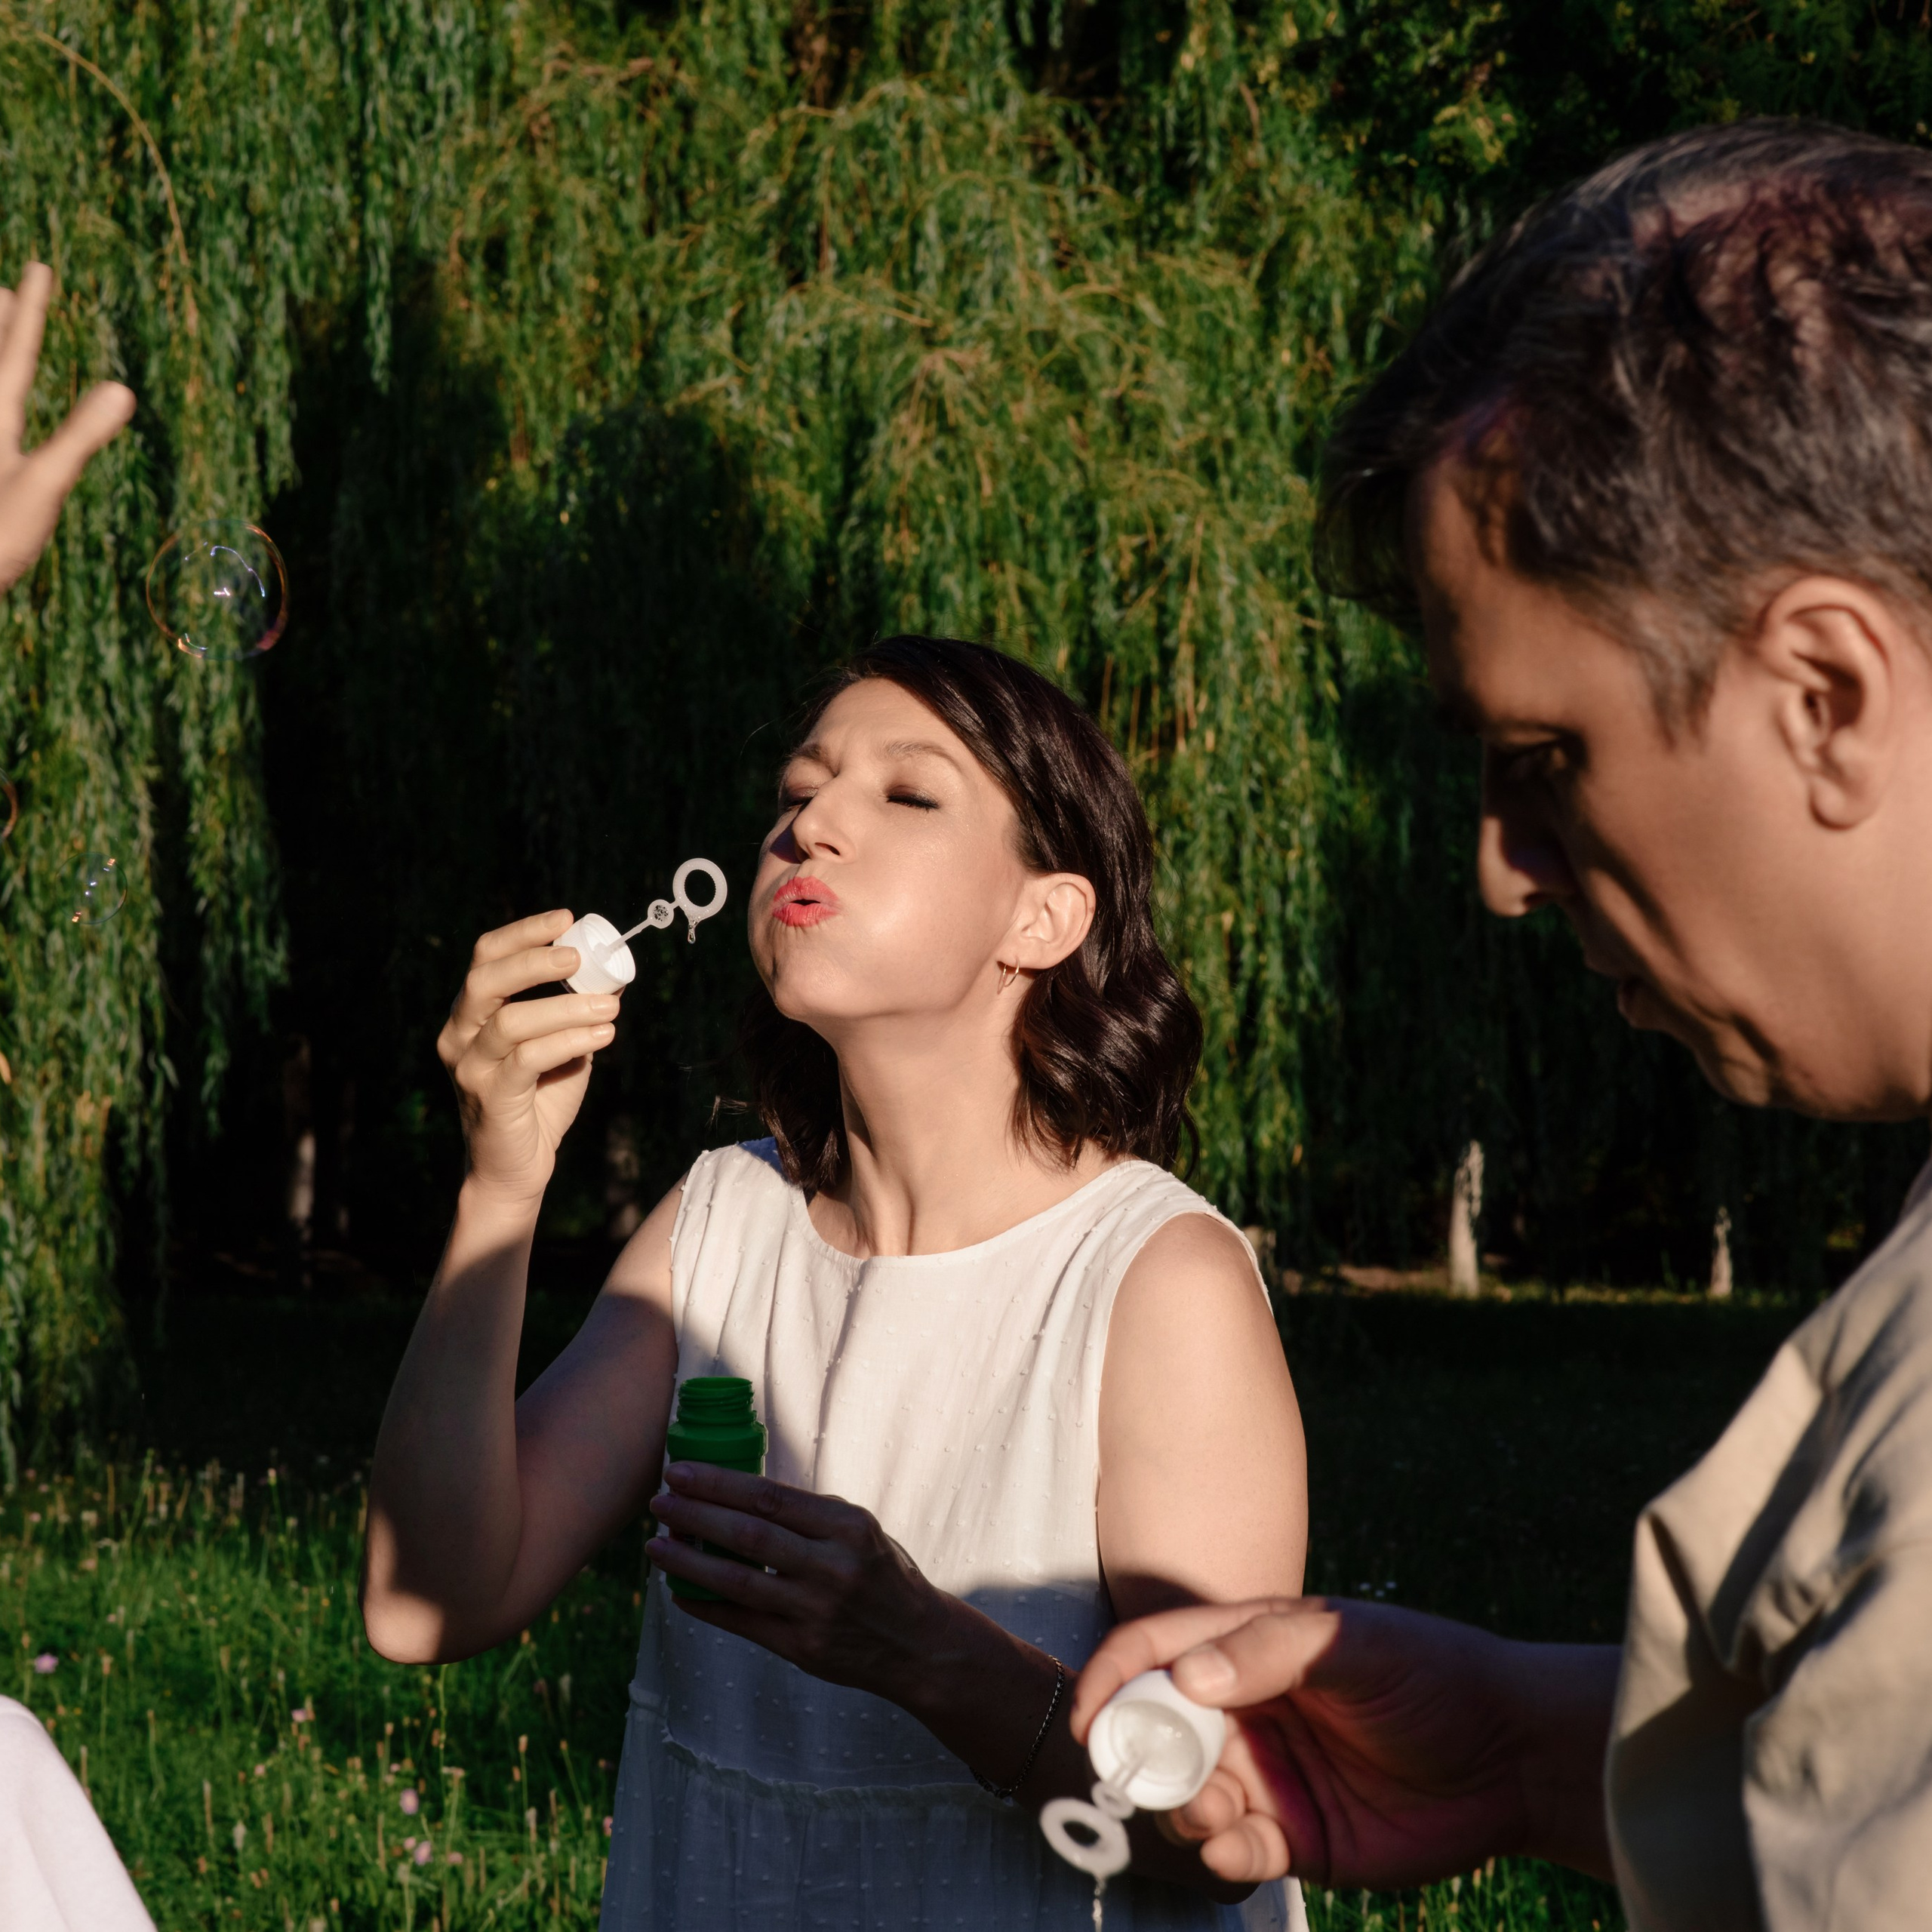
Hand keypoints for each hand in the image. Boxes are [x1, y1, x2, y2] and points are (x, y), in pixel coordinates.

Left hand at [0, 263, 134, 593]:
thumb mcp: (43, 485)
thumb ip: (80, 436)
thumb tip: (124, 389)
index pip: (18, 355)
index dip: (32, 312)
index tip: (39, 267)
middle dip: (2, 329)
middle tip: (5, 291)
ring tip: (1, 344)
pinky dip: (3, 412)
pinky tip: (10, 425)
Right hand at [437, 910, 619, 1205]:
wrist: (514, 1168)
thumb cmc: (539, 1101)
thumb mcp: (559, 1045)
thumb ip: (573, 1010)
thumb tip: (612, 973)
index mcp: (471, 1015)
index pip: (486, 958)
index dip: (523, 932)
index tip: (566, 920)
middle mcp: (459, 1036)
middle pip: (485, 981)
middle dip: (534, 961)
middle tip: (578, 958)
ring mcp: (470, 1069)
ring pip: (512, 1022)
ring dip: (567, 1008)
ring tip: (612, 1006)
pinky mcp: (490, 1099)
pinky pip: (528, 1059)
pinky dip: (569, 1041)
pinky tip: (603, 1034)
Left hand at [646, 1464, 941, 1698]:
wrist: (917, 1643)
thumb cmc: (882, 1574)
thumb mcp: (860, 1531)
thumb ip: (809, 1515)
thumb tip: (739, 1494)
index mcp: (846, 1526)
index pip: (769, 1497)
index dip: (718, 1483)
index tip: (680, 1471)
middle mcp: (831, 1566)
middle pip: (747, 1534)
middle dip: (695, 1515)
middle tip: (659, 1502)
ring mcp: (814, 1610)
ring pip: (736, 1580)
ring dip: (688, 1562)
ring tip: (657, 1546)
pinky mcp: (802, 1648)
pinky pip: (742, 1622)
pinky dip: (706, 1606)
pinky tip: (679, 1591)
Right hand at [1071, 1598, 1616, 1889]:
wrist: (1510, 1757)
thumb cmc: (1430, 1673)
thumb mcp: (1351, 1644)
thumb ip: (1268, 1651)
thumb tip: (1186, 1679)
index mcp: (1247, 1647)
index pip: (1156, 1651)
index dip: (1113, 1677)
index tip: (1090, 1718)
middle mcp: (1244, 1711)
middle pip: (1158, 1732)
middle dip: (1141, 1758)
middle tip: (1150, 1781)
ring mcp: (1265, 1776)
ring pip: (1185, 1796)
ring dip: (1180, 1809)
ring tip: (1211, 1813)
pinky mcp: (1292, 1837)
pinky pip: (1232, 1850)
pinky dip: (1221, 1854)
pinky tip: (1241, 1849)